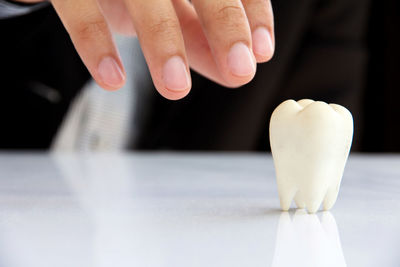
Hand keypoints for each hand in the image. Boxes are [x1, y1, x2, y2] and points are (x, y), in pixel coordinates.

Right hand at [16, 0, 274, 99]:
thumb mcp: (171, 14)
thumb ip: (202, 39)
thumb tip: (237, 72)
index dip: (252, 13)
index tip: (262, 52)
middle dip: (224, 24)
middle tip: (240, 70)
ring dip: (164, 42)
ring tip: (176, 88)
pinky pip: (80, 8)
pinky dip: (94, 42)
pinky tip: (113, 78)